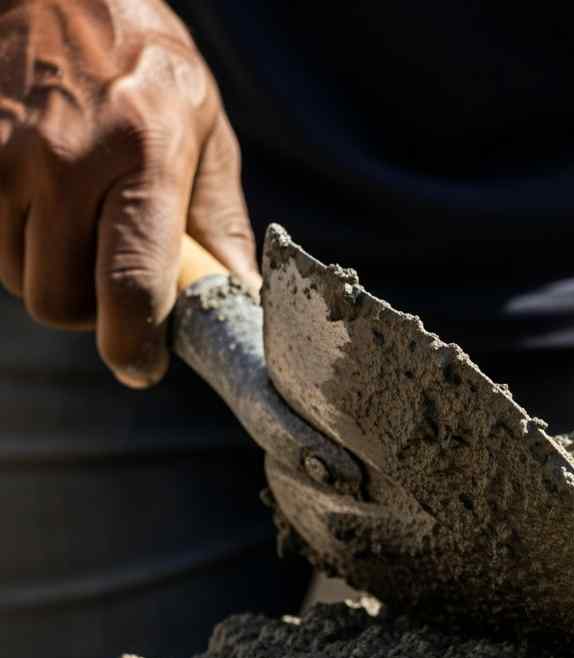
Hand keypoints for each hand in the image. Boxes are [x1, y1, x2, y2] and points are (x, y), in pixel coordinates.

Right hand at [0, 0, 256, 385]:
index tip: (142, 366)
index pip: (131, 284)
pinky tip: (44, 206)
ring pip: (17, 280)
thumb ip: (221, 228)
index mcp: (143, 155)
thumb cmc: (147, 66)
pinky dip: (17, 246)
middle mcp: (64, 158)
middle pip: (59, 302)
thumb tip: (241, 304)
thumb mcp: (207, 137)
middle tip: (113, 281)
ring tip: (78, 225)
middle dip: (90, 311)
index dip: (134, 345)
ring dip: (51, 276)